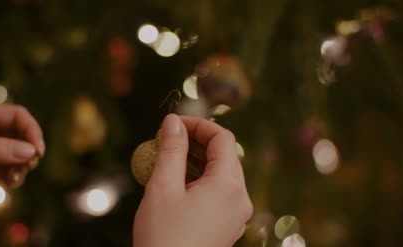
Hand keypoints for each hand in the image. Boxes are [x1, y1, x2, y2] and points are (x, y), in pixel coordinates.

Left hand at [0, 104, 44, 206]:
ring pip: (20, 153)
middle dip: (29, 150)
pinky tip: (10, 184)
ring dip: (23, 166)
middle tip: (30, 166)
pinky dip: (16, 176)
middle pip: (22, 134)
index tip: (38, 150)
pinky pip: (11, 168)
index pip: (17, 116)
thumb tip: (30, 151)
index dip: (32, 130)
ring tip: (14, 179)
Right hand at [133, 114, 252, 246]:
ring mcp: (235, 214)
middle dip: (195, 142)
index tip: (173, 124)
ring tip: (167, 159)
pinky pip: (217, 192)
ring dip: (195, 160)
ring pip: (220, 174)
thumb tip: (173, 121)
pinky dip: (199, 180)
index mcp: (229, 186)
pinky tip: (175, 182)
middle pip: (224, 156)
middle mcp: (239, 199)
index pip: (223, 139)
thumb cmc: (163, 237)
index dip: (198, 124)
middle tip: (167, 140)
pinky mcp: (226, 225)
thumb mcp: (163, 187)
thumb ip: (171, 150)